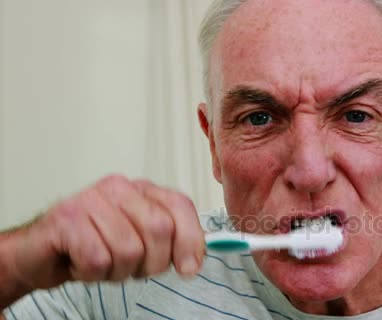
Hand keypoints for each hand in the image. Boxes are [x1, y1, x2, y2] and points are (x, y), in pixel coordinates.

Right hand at [9, 174, 204, 289]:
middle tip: (130, 268)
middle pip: (159, 229)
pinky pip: (98, 260)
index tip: (188, 268)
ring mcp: (91, 199)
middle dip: (151, 263)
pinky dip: (91, 273)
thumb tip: (194, 260)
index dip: (190, 240)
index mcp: (141, 190)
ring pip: (129, 250)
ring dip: (116, 271)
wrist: (40, 253)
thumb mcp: (140, 243)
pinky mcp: (66, 218)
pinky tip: (80, 263)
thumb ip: (170, 242)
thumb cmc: (92, 246)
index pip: (180, 206)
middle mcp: (119, 188)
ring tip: (101, 263)